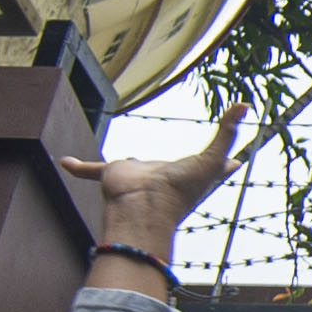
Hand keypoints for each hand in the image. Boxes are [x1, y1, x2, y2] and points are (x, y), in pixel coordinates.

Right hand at [58, 101, 246, 258]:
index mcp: (188, 176)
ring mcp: (137, 177)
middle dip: (172, 167)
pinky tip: (65, 163)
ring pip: (128, 167)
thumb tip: (246, 104)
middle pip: (167, 168)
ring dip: (123, 170)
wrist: (142, 207)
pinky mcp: (112, 175)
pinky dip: (79, 168)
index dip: (222, 161)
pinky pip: (91, 170)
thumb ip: (227, 132)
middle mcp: (163, 176)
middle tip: (181, 165)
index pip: (210, 166)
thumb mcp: (210, 159)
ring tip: (126, 168)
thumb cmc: (178, 190)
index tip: (235, 160)